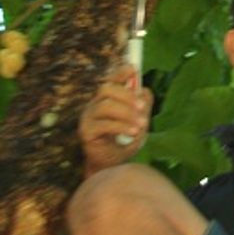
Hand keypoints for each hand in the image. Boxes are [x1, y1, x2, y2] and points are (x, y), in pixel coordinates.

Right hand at [79, 63, 153, 177]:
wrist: (113, 165)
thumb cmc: (125, 140)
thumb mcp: (139, 121)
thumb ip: (143, 106)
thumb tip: (145, 90)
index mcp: (107, 99)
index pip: (111, 81)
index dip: (120, 73)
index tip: (133, 69)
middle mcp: (94, 105)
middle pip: (107, 89)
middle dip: (127, 96)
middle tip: (142, 107)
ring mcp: (88, 118)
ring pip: (106, 106)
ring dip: (127, 113)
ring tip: (141, 124)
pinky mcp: (86, 132)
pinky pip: (104, 124)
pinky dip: (121, 126)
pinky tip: (133, 132)